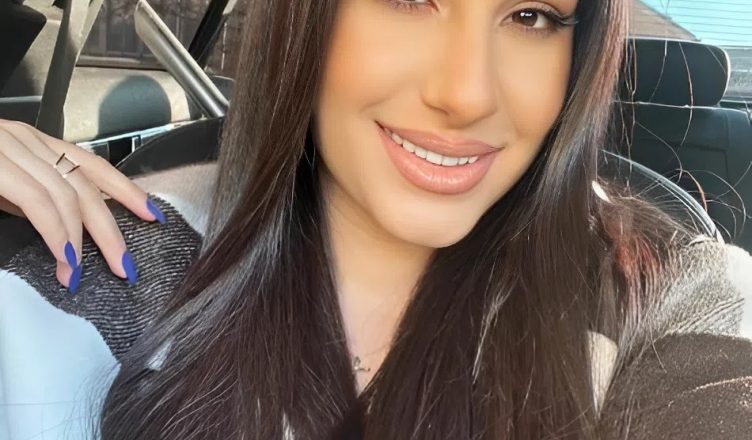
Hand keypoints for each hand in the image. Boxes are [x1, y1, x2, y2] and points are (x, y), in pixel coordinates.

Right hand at [0, 119, 164, 292]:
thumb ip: (32, 197)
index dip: (127, 190)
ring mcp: (5, 147)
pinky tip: (63, 257)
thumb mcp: (1, 186)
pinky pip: (36, 200)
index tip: (152, 215)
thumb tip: (68, 228)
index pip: (92, 164)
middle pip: (87, 184)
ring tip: (84, 272)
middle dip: (112, 228)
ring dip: (83, 239)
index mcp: (31, 142)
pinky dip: (55, 232)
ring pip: (66, 194)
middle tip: (125, 264)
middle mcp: (22, 139)